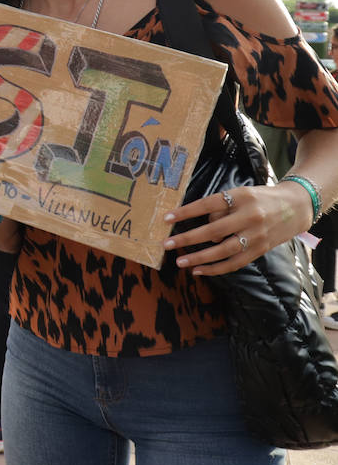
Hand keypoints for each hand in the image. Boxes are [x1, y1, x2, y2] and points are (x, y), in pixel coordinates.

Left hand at [163, 181, 311, 275]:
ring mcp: (256, 235)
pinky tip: (199, 271)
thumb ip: (221, 208)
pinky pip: (235, 263)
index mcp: (242, 197)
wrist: (297, 206)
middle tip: (167, 244)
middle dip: (188, 238)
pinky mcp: (260, 250)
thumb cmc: (260, 198)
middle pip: (213, 230)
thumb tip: (202, 230)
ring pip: (223, 250)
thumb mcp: (241, 193)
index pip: (208, 204)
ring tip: (180, 262)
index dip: (186, 212)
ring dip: (199, 258)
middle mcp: (249, 216)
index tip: (166, 218)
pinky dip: (216, 269)